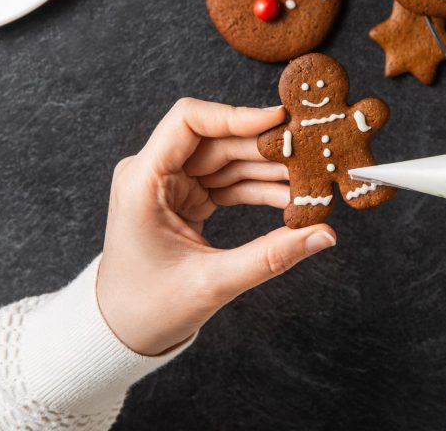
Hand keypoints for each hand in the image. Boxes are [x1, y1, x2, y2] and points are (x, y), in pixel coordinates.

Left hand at [96, 99, 335, 355]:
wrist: (121, 331)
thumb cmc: (147, 308)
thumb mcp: (212, 282)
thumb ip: (271, 256)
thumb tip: (324, 234)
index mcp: (143, 180)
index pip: (189, 121)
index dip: (235, 115)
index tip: (277, 120)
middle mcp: (153, 172)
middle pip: (217, 140)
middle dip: (264, 148)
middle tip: (309, 154)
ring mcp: (170, 184)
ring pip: (227, 159)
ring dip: (267, 169)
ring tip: (307, 179)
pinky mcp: (185, 197)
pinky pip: (227, 181)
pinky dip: (257, 188)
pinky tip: (288, 197)